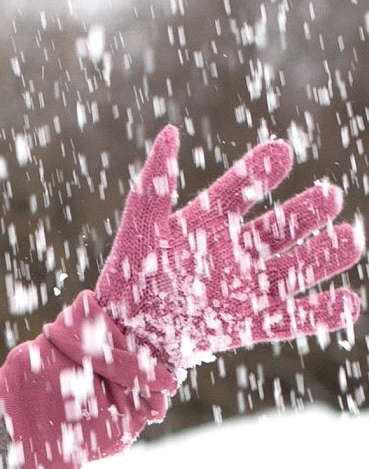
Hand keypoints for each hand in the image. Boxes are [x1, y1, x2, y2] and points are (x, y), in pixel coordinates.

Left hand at [94, 126, 362, 375]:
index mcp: (209, 223)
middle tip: (330, 196)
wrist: (124, 336)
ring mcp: (244, 289)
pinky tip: (350, 304)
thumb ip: (154, 185)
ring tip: (351, 240)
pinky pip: (288, 320)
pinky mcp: (247, 325)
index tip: (281, 153)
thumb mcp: (140, 229)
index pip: (239, 190)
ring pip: (293, 270)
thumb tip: (169, 133)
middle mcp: (235, 252)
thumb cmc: (128, 279)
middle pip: (279, 228)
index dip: (258, 172)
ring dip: (323, 257)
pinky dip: (319, 315)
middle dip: (307, 212)